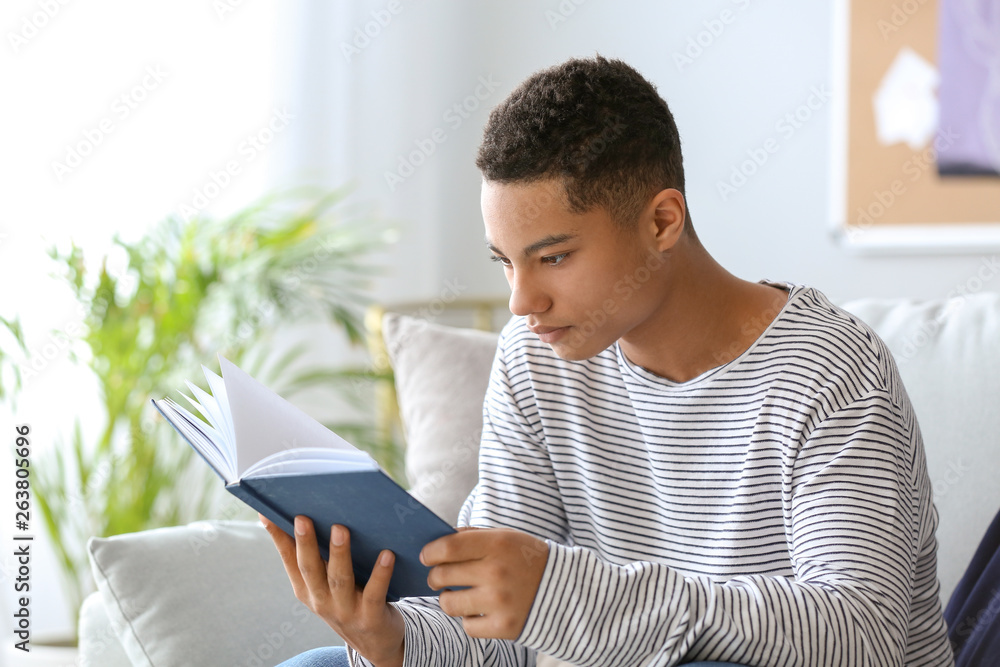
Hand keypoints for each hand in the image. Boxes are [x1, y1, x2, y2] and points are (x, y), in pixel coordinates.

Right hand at [260, 514, 404, 666]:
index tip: (268, 513)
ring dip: (339, 553)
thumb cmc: (349, 599)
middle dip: (305, 543)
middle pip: (310, 569)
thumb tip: (304, 515)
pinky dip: (380, 574)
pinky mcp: (370, 616)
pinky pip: (374, 593)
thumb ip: (316, 554)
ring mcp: (345, 610)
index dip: (278, 537)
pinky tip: (387, 554)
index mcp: (306, 589)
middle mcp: (321, 600)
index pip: (289, 559)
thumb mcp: (325, 582)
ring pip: (339, 579)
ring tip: (340, 529)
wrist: (374, 641)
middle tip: (302, 518)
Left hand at [420, 527, 548, 639]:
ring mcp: (500, 602)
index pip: (448, 547)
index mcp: (498, 544)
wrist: (566, 589)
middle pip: (443, 575)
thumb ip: (472, 537)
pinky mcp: (504, 627)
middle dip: (435, 576)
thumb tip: (435, 543)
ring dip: (448, 598)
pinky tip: (477, 609)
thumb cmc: (526, 558)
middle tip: (438, 576)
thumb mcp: (505, 537)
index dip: (430, 552)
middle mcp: (497, 572)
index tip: (426, 556)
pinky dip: (468, 619)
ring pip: (449, 603)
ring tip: (456, 594)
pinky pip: (466, 626)